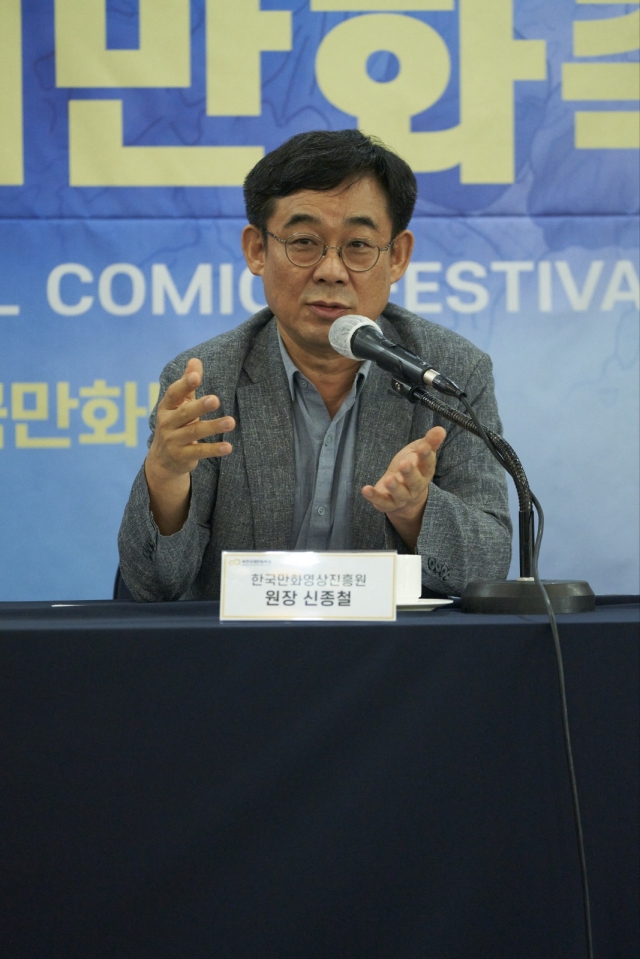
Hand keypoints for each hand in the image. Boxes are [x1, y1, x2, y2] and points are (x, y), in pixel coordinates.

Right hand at [145, 358, 234, 534]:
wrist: (163, 460)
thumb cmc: (176, 424)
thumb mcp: (179, 404)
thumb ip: (188, 384)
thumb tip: (195, 360)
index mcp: (166, 407)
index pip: (174, 394)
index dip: (184, 385)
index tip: (196, 376)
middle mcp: (167, 424)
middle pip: (185, 414)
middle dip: (199, 407)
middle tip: (216, 399)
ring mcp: (174, 441)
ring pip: (194, 432)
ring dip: (213, 427)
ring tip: (231, 422)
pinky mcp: (183, 456)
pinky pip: (200, 452)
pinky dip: (214, 449)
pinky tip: (228, 447)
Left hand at [361, 426, 445, 549]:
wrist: (406, 496)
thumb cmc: (413, 467)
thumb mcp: (419, 452)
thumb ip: (429, 442)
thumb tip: (440, 429)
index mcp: (425, 473)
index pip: (428, 465)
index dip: (426, 456)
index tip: (424, 447)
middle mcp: (415, 487)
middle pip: (415, 482)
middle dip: (410, 473)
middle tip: (404, 463)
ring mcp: (402, 497)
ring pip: (400, 494)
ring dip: (394, 487)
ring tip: (388, 479)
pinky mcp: (387, 503)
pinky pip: (381, 501)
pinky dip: (374, 496)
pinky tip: (365, 489)